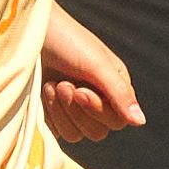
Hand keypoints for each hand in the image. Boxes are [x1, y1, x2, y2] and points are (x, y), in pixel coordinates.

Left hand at [37, 4, 144, 146]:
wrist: (28, 32)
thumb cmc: (66, 41)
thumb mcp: (96, 63)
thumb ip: (119, 93)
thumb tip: (140, 122)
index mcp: (114, 88)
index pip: (117, 120)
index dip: (97, 110)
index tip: (79, 90)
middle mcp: (96, 102)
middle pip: (97, 132)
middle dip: (76, 110)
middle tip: (62, 84)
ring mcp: (72, 110)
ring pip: (76, 135)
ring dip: (60, 111)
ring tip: (50, 85)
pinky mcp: (50, 116)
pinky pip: (55, 134)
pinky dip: (48, 117)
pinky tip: (41, 93)